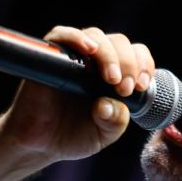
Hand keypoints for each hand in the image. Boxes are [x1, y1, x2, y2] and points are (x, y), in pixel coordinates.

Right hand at [0, 25, 155, 164]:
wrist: (39, 145)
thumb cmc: (72, 136)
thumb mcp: (104, 134)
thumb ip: (115, 121)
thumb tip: (108, 103)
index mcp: (114, 75)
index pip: (136, 55)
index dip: (143, 65)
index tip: (140, 86)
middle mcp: (95, 62)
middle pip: (119, 42)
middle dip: (128, 63)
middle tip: (124, 89)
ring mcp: (72, 57)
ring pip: (96, 36)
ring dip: (109, 54)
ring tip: (111, 79)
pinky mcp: (49, 57)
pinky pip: (62, 35)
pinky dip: (77, 37)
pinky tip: (89, 49)